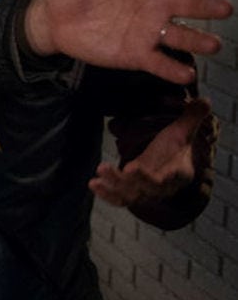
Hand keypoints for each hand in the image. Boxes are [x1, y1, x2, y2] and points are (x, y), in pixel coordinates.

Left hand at [24, 0, 235, 83]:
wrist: (51, 16)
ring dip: (198, 40)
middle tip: (224, 9)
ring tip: (214, 45)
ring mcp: (146, 29)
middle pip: (188, 5)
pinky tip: (187, 73)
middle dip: (207, 7)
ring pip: (180, 35)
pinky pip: (159, 61)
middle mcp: (154, 3)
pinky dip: (173, 68)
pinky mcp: (134, 53)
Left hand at [89, 99, 211, 206]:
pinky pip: (120, 199)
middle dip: (123, 180)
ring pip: (130, 196)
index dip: (150, 176)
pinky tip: (93, 185)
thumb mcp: (183, 131)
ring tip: (95, 179)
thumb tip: (205, 100)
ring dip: (111, 188)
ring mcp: (146, 193)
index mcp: (178, 173)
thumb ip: (192, 116)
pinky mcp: (132, 194)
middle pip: (144, 189)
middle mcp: (162, 187)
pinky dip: (107, 195)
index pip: (166, 178)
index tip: (133, 168)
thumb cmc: (176, 147)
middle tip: (103, 167)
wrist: (172, 165)